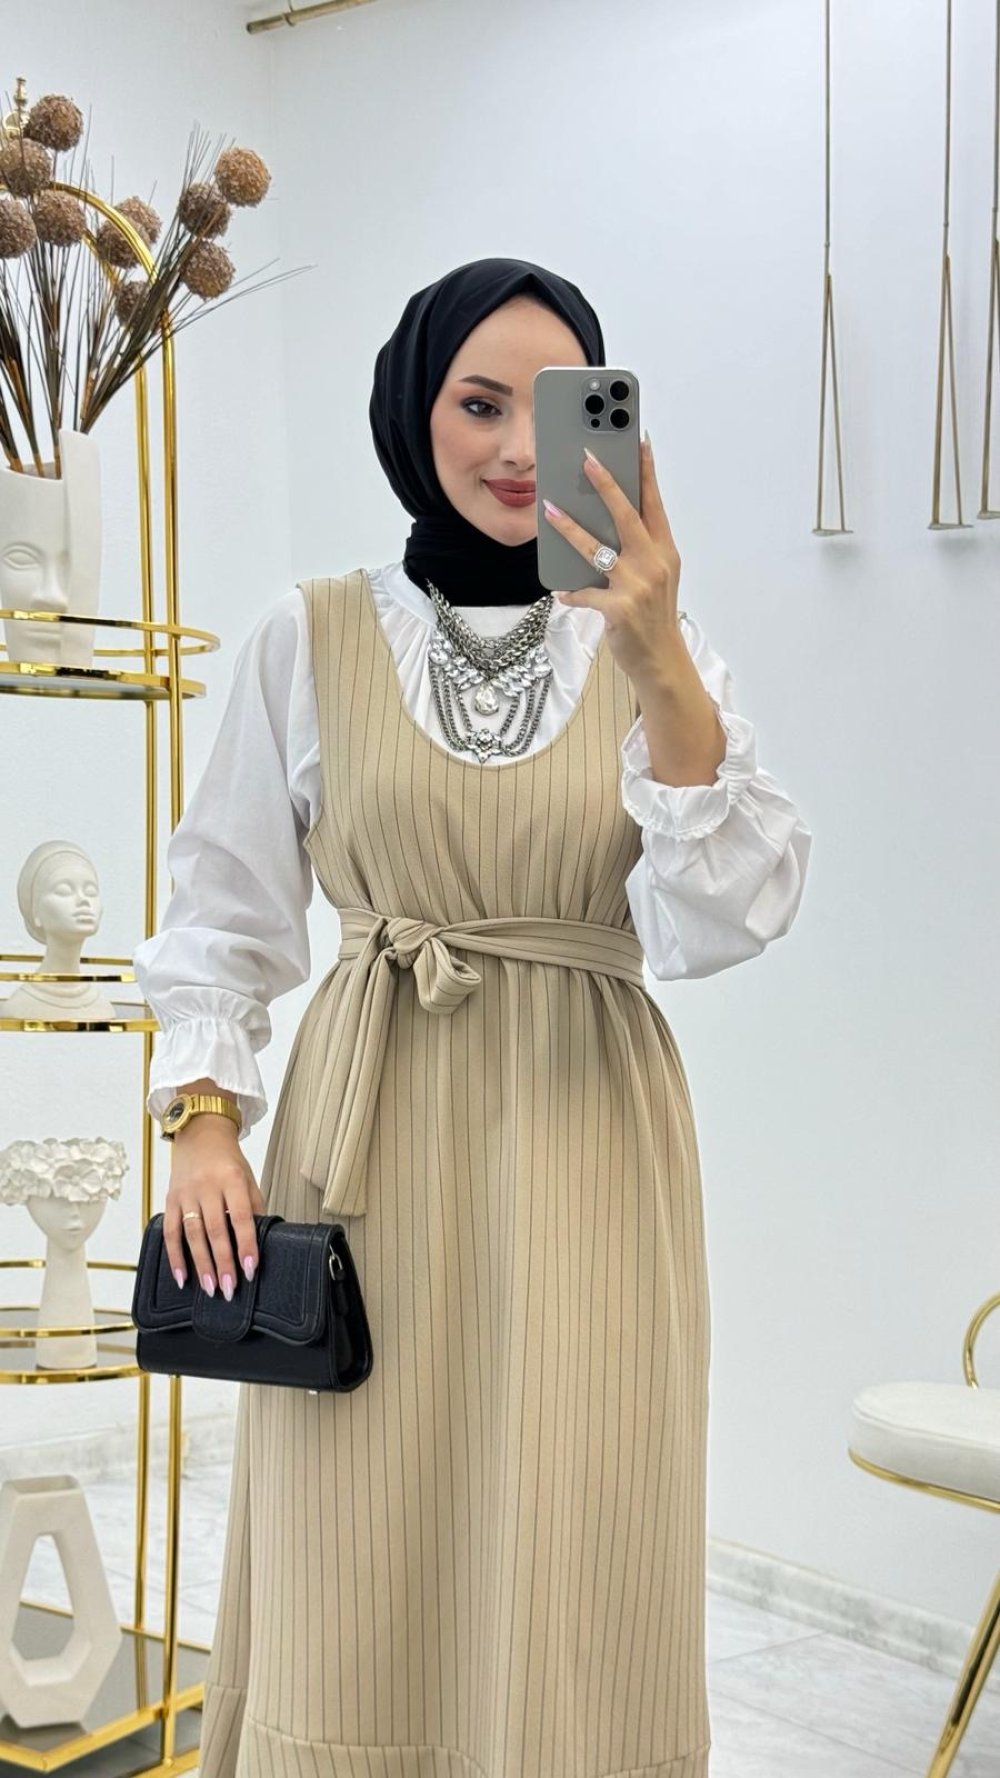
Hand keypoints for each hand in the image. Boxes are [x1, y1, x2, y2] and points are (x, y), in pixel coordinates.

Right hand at [163, 1120, 265, 1301]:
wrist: (200, 1133)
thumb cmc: (228, 1160)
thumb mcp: (249, 1178)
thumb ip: (254, 1207)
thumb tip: (260, 1241)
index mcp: (232, 1179)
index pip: (241, 1217)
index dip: (246, 1244)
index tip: (250, 1269)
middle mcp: (207, 1186)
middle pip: (215, 1230)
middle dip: (223, 1263)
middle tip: (229, 1289)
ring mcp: (186, 1193)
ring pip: (192, 1234)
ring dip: (201, 1264)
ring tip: (210, 1288)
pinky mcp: (170, 1199)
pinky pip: (170, 1232)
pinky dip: (175, 1256)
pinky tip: (182, 1277)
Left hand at [542, 434, 683, 693]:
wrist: (662, 660)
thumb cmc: (653, 615)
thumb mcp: (656, 577)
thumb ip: (639, 550)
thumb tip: (607, 525)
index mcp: (665, 551)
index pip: (655, 504)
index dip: (647, 471)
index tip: (639, 441)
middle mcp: (654, 563)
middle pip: (627, 515)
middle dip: (607, 484)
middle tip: (587, 458)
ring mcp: (637, 586)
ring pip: (598, 548)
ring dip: (570, 528)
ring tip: (550, 510)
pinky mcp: (619, 608)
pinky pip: (586, 593)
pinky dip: (571, 592)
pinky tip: (562, 590)